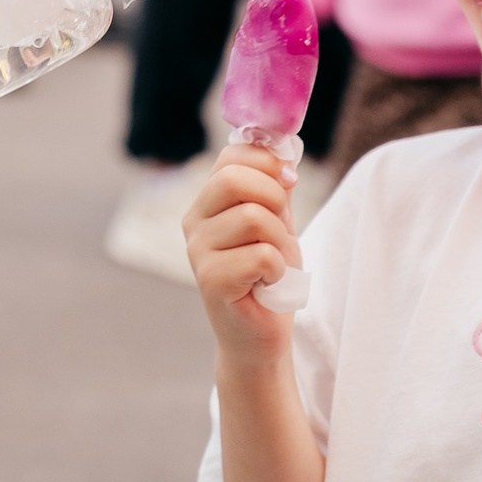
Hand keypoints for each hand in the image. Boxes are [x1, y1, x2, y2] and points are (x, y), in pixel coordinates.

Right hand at [184, 143, 302, 362]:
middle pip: (237, 180)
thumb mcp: (277, 223)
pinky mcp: (210, 280)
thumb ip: (276, 187)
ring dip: (280, 243)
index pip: (231, 157)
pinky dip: (278, 270)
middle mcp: (194, 221)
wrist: (260, 335)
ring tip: (273, 264)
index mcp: (207, 201)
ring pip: (254, 217)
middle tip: (280, 230)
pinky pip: (261, 255)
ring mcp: (198, 250)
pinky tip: (266, 284)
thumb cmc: (268, 277)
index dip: (267, 162)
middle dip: (275, 200)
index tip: (287, 182)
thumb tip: (287, 147)